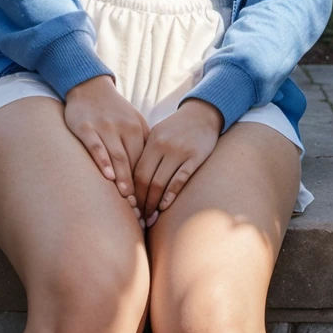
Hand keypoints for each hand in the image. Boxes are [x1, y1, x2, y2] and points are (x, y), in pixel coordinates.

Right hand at [64, 75, 150, 218]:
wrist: (90, 86)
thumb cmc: (114, 109)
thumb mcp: (133, 121)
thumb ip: (143, 142)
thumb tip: (155, 170)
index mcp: (137, 129)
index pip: (145, 160)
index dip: (148, 183)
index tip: (150, 204)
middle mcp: (124, 128)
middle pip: (133, 162)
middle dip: (136, 187)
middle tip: (140, 210)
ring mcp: (105, 127)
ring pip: (117, 156)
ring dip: (122, 178)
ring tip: (127, 198)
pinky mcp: (86, 127)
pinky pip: (96, 146)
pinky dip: (102, 160)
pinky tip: (107, 176)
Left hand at [133, 98, 223, 226]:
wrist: (202, 114)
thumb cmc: (176, 128)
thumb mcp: (158, 135)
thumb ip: (146, 153)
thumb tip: (131, 181)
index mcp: (152, 141)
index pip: (137, 172)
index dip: (133, 192)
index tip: (131, 207)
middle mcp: (163, 146)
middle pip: (146, 179)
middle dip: (141, 202)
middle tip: (140, 218)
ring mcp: (180, 151)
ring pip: (161, 182)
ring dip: (154, 203)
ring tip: (151, 217)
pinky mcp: (195, 157)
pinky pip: (180, 179)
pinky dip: (171, 195)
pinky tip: (165, 207)